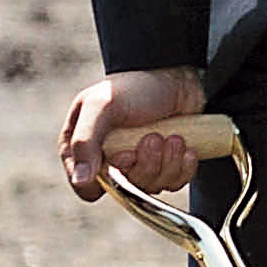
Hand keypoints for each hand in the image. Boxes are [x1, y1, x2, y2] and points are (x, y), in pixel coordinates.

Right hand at [62, 68, 211, 199]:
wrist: (176, 77)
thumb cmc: (134, 87)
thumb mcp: (102, 107)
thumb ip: (84, 141)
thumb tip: (80, 180)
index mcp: (82, 150)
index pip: (87, 188)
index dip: (110, 179)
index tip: (127, 155)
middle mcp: (108, 161)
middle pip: (126, 189)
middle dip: (146, 165)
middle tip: (155, 137)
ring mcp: (138, 163)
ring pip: (151, 187)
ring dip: (167, 163)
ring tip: (173, 137)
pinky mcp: (164, 164)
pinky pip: (174, 183)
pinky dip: (183, 168)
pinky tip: (186, 146)